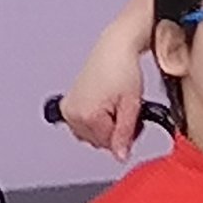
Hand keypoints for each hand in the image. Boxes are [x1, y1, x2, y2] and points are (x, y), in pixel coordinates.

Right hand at [60, 23, 149, 161]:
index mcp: (87, 115)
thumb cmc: (123, 67)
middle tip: (125, 110)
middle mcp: (73, 113)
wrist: (115, 46)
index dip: (126, 136)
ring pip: (90, 134)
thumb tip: (121, 156)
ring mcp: (69, 108)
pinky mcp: (68, 103)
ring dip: (104, 125)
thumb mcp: (132, 104)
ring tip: (115, 103)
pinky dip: (94, 119)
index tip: (134, 125)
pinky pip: (82, 123)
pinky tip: (104, 104)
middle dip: (115, 130)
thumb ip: (126, 133)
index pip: (109, 144)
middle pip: (98, 140)